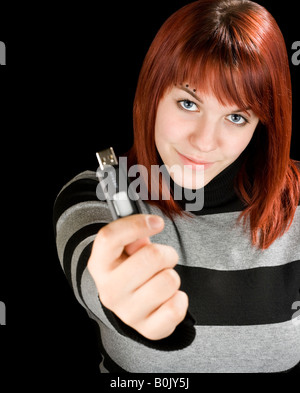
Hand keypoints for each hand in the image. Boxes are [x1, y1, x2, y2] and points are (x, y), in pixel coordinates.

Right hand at [87, 214, 188, 339]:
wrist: (130, 304)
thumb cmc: (131, 268)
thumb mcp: (126, 248)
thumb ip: (134, 233)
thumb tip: (150, 225)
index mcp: (100, 264)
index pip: (109, 237)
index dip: (136, 224)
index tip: (157, 223)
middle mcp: (109, 290)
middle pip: (151, 256)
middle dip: (166, 252)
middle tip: (164, 258)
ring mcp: (128, 313)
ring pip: (169, 280)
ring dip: (172, 275)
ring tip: (161, 279)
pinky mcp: (148, 330)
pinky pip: (177, 307)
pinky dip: (179, 298)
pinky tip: (168, 297)